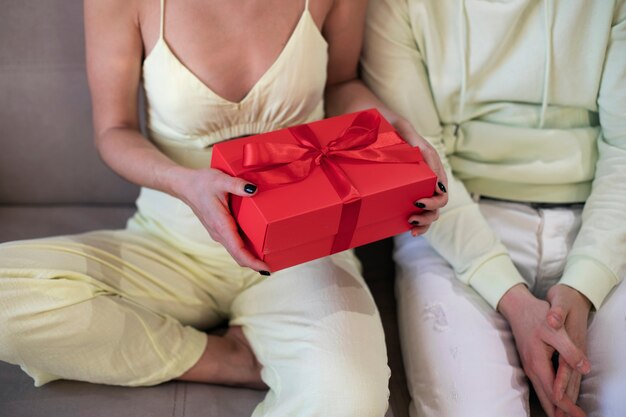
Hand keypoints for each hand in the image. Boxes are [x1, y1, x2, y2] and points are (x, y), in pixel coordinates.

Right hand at [173, 167, 269, 272]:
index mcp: (220, 225)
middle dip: (255, 263)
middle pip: (239, 255)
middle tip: (275, 265)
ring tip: (270, 256)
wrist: (184, 186)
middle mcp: (219, 233)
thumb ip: (237, 185)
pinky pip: (234, 243)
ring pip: (236, 250)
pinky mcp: (219, 230)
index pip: (238, 250)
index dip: (252, 262)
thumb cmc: (201, 183)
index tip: (266, 268)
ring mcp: (218, 233)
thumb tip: (254, 190)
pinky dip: (245, 249)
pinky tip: (257, 245)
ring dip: (251, 256)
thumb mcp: (220, 180)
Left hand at [393, 119, 447, 235]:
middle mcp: (425, 172)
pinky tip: (408, 229)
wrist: (364, 118)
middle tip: (411, 218)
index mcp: (428, 159)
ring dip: (425, 220)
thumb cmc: (383, 120)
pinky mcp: (402, 186)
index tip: (418, 202)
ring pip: (430, 207)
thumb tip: (427, 162)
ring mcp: (414, 180)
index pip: (441, 184)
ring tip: (411, 227)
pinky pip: (414, 207)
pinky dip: (416, 220)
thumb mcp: (399, 125)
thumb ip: (411, 137)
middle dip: (430, 213)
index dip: (435, 198)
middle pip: (439, 199)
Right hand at [498, 285, 590, 416]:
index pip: (554, 392)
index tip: (580, 416)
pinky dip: (548, 396)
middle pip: (546, 397)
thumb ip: (569, 350)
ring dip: (554, 406)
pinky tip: (553, 399)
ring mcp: (529, 365)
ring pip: (542, 392)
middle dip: (559, 412)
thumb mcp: (555, 330)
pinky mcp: (529, 362)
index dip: (568, 406)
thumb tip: (584, 368)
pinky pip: (540, 385)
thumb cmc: (536, 315)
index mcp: (537, 362)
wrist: (516, 306)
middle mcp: (531, 367)